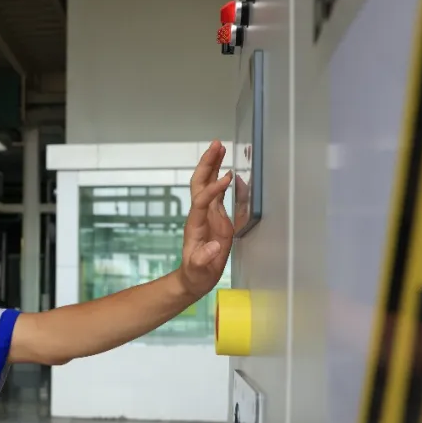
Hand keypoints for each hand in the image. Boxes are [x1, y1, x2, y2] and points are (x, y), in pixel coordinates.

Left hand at [178, 140, 236, 297]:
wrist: (193, 278)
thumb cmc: (196, 275)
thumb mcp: (198, 270)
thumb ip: (203, 259)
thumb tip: (213, 247)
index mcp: (196, 224)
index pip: (202, 200)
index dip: (214, 188)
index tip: (227, 177)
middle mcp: (200, 215)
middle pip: (200, 183)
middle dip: (207, 164)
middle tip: (216, 144)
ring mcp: (207, 215)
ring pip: (207, 185)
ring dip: (213, 165)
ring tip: (220, 147)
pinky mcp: (215, 218)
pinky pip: (217, 195)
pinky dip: (221, 180)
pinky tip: (228, 169)